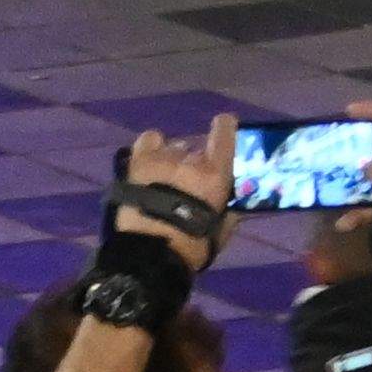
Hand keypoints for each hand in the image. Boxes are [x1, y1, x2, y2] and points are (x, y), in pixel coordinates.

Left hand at [115, 122, 236, 264]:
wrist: (150, 249)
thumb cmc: (192, 244)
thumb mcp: (220, 232)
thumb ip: (228, 214)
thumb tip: (233, 209)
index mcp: (214, 174)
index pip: (223, 136)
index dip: (225, 126)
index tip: (226, 122)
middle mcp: (189, 159)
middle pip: (196, 148)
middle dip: (196, 161)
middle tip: (190, 181)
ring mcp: (161, 158)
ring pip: (173, 145)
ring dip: (174, 157)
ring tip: (168, 175)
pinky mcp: (138, 162)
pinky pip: (148, 141)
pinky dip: (152, 146)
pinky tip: (152, 158)